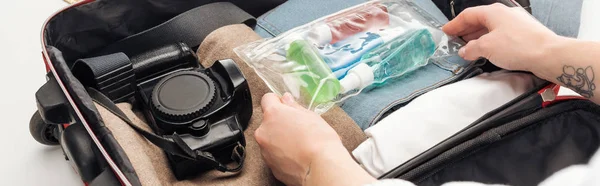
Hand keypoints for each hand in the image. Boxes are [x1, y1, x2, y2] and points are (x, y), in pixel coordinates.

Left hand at [255, 93, 343, 185]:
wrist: (320, 168)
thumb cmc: (319, 141)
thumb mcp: (311, 116)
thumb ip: (294, 107)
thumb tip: (287, 100)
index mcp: (273, 114)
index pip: (267, 99)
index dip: (278, 101)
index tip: (286, 106)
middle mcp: (264, 131)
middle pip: (268, 122)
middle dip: (279, 123)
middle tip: (298, 128)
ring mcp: (264, 150)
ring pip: (270, 139)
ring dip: (280, 139)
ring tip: (299, 145)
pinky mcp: (269, 165)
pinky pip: (273, 155)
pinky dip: (282, 154)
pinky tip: (296, 156)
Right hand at [442, 3, 559, 72]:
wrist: (548, 54)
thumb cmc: (520, 46)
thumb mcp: (486, 48)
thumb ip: (471, 49)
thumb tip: (464, 51)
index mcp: (493, 11)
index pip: (467, 15)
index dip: (454, 25)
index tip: (446, 32)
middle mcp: (504, 14)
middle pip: (479, 20)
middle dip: (465, 31)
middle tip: (455, 41)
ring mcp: (516, 23)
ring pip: (490, 28)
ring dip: (477, 38)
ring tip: (469, 49)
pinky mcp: (524, 33)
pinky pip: (501, 35)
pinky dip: (490, 42)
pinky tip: (488, 51)